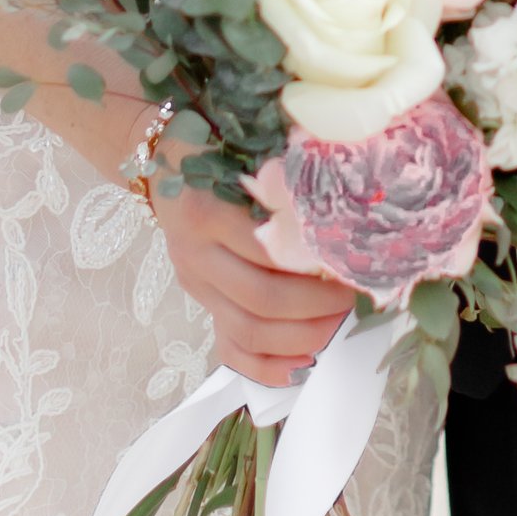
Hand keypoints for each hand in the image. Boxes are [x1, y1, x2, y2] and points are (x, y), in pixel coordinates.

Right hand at [158, 163, 352, 384]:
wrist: (164, 163)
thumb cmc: (219, 149)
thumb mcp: (247, 150)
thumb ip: (286, 175)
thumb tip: (351, 193)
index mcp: (208, 211)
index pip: (268, 252)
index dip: (315, 264)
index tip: (353, 261)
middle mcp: (196, 253)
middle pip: (261, 299)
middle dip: (316, 308)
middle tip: (352, 298)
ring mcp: (196, 284)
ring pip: (247, 331)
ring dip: (301, 338)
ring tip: (337, 326)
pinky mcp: (200, 303)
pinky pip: (230, 349)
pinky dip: (267, 366)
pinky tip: (302, 363)